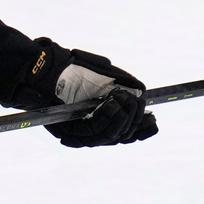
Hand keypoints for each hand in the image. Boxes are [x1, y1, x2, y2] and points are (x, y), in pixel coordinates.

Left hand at [44, 48, 158, 147]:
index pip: (126, 132)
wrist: (50, 66)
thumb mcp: (107, 75)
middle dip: (132, 119)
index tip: (153, 120)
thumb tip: (143, 95)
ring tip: (123, 99)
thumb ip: (125, 86)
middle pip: (120, 136)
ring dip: (119, 118)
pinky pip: (91, 131)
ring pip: (107, 136)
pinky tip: (111, 104)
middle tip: (135, 100)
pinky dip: (105, 118)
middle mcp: (92, 128)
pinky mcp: (68, 132)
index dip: (142, 130)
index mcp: (103, 118)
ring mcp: (80, 132)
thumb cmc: (77, 69)